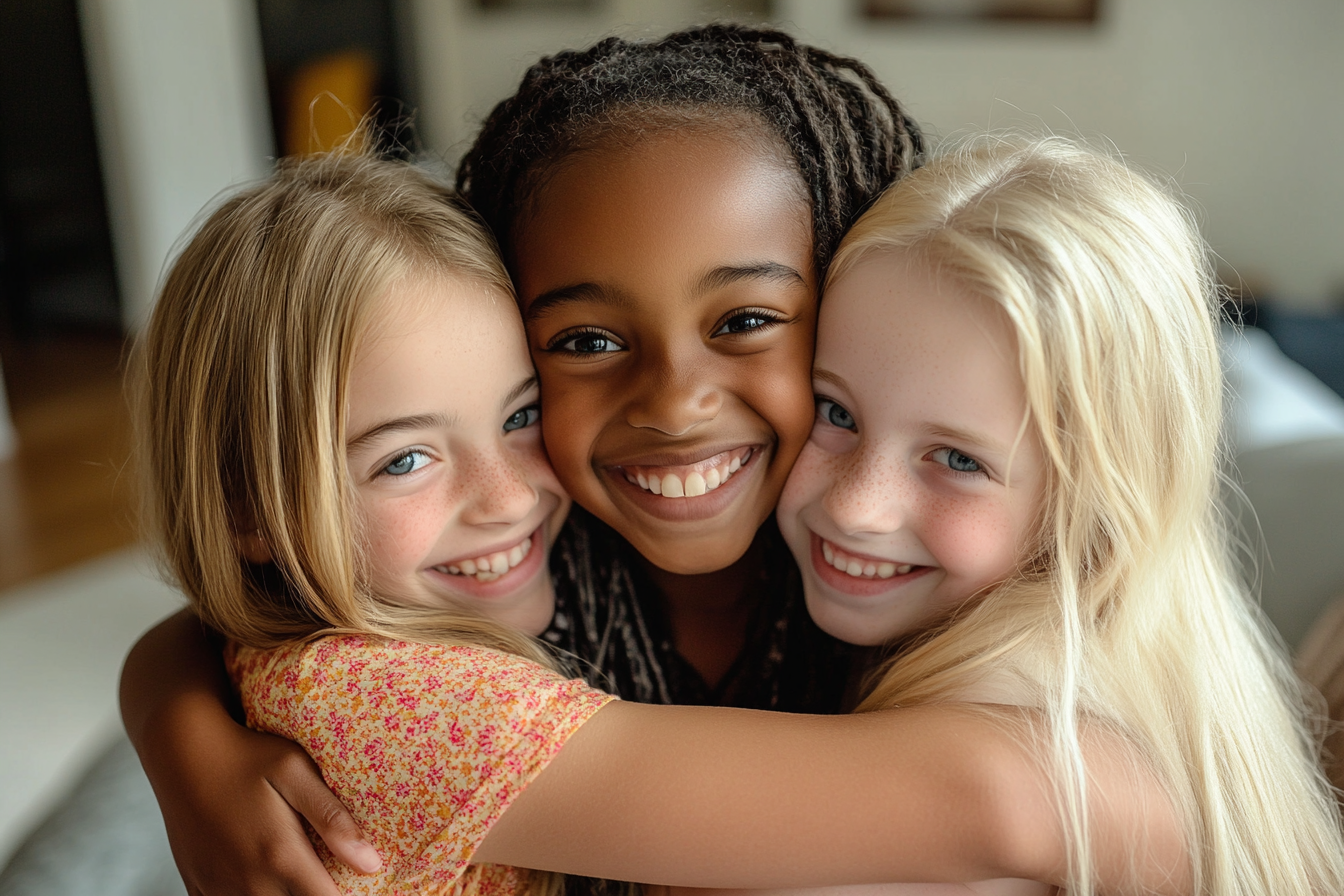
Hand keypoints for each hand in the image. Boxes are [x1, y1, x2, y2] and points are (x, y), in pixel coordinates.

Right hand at [121, 611, 380, 894]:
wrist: (180, 750)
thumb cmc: (246, 754)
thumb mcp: (295, 771)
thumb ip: (332, 818)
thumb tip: (371, 863)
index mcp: (279, 856)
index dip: (346, 894)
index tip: (356, 879)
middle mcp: (247, 882)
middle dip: (313, 893)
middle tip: (324, 870)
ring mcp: (218, 886)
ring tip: (298, 872)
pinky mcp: (196, 883)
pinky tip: (262, 877)